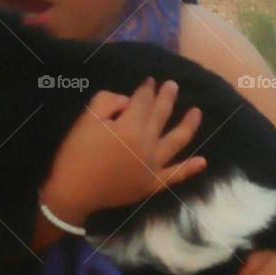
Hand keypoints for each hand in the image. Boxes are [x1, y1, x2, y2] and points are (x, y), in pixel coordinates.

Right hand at [42, 78, 207, 224]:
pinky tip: (202, 161)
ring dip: (189, 124)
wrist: (73, 193)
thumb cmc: (76, 154)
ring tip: (196, 112)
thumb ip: (108, 101)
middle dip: (167, 98)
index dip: (147, 89)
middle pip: (161, 115)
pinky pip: (176, 175)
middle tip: (173, 86)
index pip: (143, 101)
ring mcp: (154, 165)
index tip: (150, 81)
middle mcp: (148, 143)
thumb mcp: (86, 119)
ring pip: (177, 140)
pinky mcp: (153, 184)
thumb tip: (127, 101)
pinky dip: (190, 168)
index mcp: (130, 126)